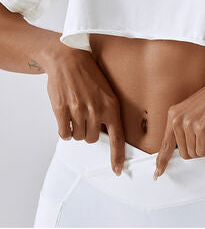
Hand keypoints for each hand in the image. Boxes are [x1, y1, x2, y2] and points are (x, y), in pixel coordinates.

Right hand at [43, 44, 124, 176]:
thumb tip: (106, 132)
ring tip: (76, 113)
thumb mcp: (106, 90)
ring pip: (78, 137)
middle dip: (89, 132)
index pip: (117, 137)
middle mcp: (96, 109)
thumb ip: (107, 111)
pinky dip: (65, 130)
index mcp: (111, 105)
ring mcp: (78, 110)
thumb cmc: (88, 73)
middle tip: (86, 117)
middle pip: (93, 138)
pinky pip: (64, 133)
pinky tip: (66, 117)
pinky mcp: (62, 110)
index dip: (116, 156)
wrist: (67, 58)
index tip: (116, 170)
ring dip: (77, 130)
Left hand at [153, 64, 204, 179]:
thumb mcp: (197, 111)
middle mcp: (177, 118)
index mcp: (174, 113)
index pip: (165, 143)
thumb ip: (189, 129)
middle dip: (200, 150)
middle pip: (184, 153)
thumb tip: (192, 153)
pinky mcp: (201, 128)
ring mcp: (188, 123)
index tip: (157, 174)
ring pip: (196, 154)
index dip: (162, 161)